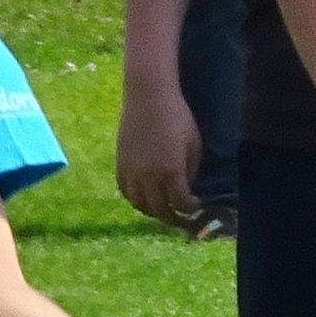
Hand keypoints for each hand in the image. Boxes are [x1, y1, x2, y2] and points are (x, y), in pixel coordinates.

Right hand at [115, 83, 201, 224]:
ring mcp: (131, 171)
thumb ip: (190, 171)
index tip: (196, 206)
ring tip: (162, 210)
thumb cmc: (178, 118)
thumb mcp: (194, 146)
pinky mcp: (119, 163)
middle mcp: (148, 177)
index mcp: (171, 172)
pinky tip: (144, 198)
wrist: (148, 98)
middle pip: (159, 210)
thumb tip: (187, 188)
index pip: (180, 204)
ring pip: (138, 204)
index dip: (190, 209)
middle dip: (172, 218)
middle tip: (181, 219)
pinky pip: (124, 190)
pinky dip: (134, 199)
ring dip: (152, 211)